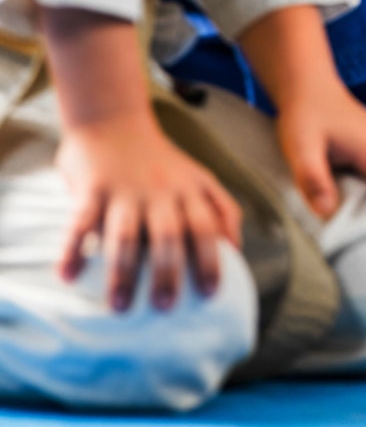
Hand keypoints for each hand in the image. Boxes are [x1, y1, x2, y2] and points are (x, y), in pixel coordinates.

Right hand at [56, 114, 241, 312]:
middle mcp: (160, 193)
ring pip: (126, 235)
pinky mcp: (91, 188)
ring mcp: (124, 191)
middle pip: (168, 236)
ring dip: (122, 272)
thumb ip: (222, 208)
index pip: (206, 227)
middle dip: (168, 273)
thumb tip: (237, 247)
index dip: (210, 260)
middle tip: (164, 307)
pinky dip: (73, 249)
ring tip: (120, 306)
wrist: (112, 120)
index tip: (210, 293)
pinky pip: (80, 221)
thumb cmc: (162, 160)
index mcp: (189, 191)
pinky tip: (68, 276)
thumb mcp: (201, 177)